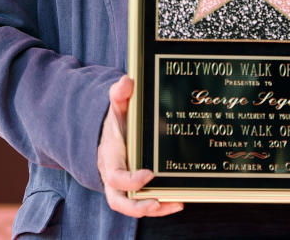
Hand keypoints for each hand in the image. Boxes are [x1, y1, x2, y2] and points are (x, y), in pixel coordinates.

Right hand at [97, 75, 183, 217]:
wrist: (110, 135)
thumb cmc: (116, 122)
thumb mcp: (117, 107)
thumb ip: (119, 94)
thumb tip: (127, 81)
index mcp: (110, 157)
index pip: (114, 175)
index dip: (130, 180)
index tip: (149, 173)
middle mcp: (113, 177)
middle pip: (119, 201)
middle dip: (138, 206)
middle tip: (157, 201)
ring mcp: (123, 187)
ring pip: (131, 207)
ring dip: (155, 209)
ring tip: (176, 203)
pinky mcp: (134, 191)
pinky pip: (144, 203)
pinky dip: (160, 206)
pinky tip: (179, 201)